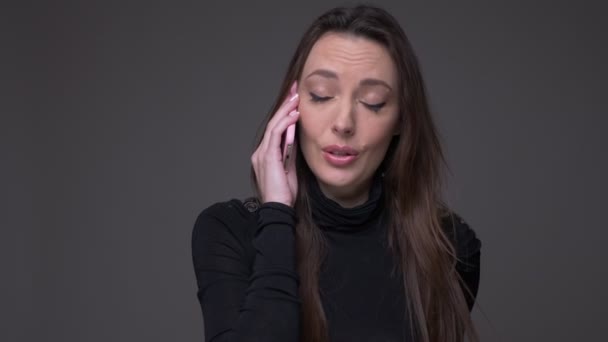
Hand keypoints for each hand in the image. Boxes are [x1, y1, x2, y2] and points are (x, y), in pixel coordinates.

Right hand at [251, 82, 299, 206]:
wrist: (279, 209)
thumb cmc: (284, 194)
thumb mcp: (290, 169)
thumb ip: (289, 153)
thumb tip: (295, 137)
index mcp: (265, 155)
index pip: (275, 129)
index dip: (284, 113)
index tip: (294, 100)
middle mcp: (260, 152)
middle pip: (273, 123)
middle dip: (285, 105)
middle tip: (295, 89)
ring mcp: (262, 153)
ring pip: (274, 125)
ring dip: (286, 110)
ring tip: (297, 98)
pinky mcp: (267, 156)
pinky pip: (276, 134)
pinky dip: (286, 122)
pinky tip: (295, 114)